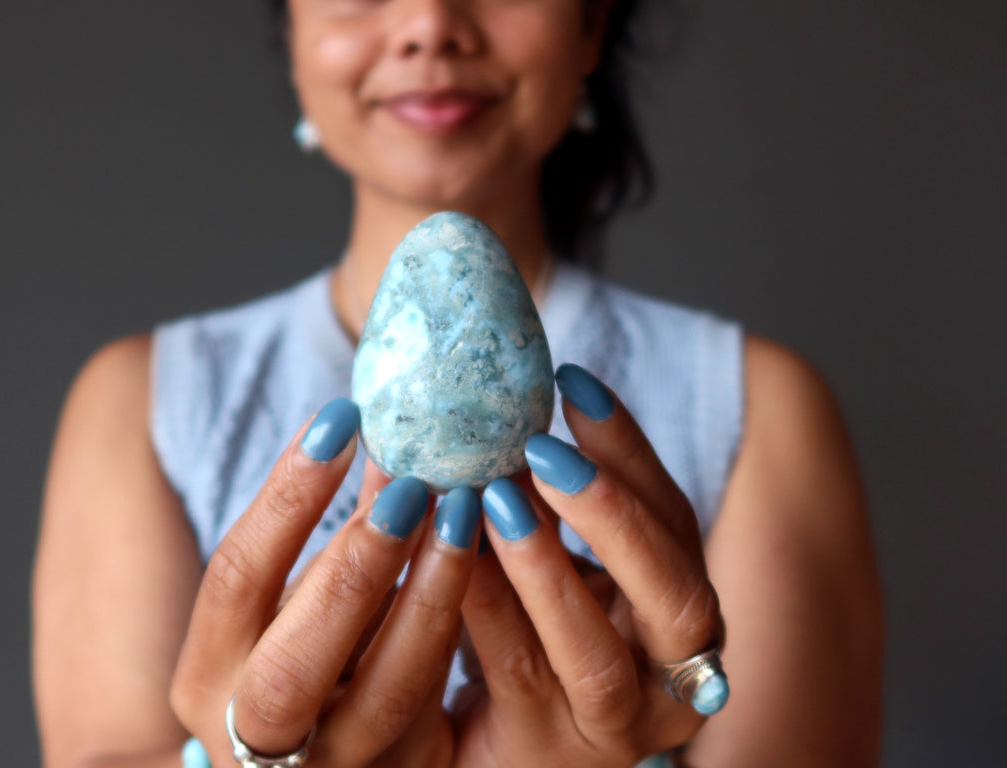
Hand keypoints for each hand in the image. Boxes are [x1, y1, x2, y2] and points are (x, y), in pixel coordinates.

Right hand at [170, 398, 481, 767]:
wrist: (317, 763)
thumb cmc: (303, 662)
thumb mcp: (299, 605)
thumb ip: (337, 538)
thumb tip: (392, 437)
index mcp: (210, 674)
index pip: (235, 578)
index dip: (287, 497)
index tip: (341, 419)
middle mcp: (252, 735)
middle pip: (294, 662)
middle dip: (359, 565)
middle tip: (414, 484)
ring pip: (386, 694)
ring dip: (433, 596)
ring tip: (466, 515)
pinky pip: (441, 708)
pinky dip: (465, 634)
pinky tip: (497, 567)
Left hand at [454, 365, 725, 766]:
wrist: (491, 745)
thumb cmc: (525, 637)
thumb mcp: (548, 564)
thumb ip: (546, 501)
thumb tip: (504, 400)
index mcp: (681, 616)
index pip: (674, 523)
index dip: (628, 451)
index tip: (572, 381)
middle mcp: (670, 678)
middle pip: (674, 595)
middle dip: (612, 515)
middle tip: (544, 449)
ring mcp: (613, 729)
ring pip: (596, 654)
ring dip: (543, 568)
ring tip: (492, 498)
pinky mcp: (547, 755)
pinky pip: (517, 676)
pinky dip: (485, 610)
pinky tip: (449, 553)